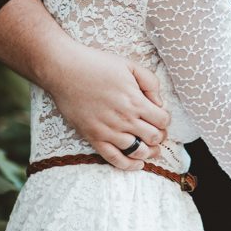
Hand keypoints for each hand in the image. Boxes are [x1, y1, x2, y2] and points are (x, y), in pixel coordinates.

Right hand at [48, 44, 170, 169]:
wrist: (65, 70)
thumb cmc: (97, 65)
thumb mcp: (129, 65)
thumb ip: (150, 82)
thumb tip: (159, 103)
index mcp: (135, 100)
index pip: (162, 120)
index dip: (165, 120)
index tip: (161, 118)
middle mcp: (124, 119)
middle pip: (154, 138)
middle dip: (160, 137)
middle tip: (158, 133)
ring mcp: (109, 131)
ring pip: (138, 152)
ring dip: (149, 152)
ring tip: (152, 150)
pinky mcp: (94, 138)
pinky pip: (114, 159)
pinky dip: (129, 165)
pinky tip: (137, 164)